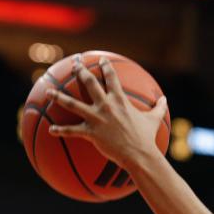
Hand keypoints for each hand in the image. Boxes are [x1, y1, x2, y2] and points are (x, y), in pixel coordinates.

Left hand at [46, 55, 167, 170]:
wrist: (139, 155)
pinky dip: (60, 130)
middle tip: (74, 64)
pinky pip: (71, 131)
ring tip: (48, 91)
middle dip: (80, 71)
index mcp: (120, 100)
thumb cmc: (146, 138)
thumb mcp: (154, 120)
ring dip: (59, 96)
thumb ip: (158, 107)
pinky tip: (51, 130)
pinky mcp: (90, 133)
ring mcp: (96, 118)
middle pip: (89, 83)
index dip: (105, 66)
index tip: (100, 59)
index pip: (111, 77)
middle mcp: (106, 105)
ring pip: (72, 103)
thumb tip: (164, 99)